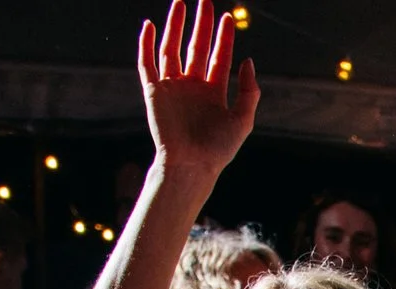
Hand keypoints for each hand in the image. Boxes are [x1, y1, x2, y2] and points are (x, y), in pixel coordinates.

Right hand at [139, 0, 259, 178]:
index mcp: (214, 93)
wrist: (191, 165)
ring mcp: (173, 88)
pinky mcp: (154, 92)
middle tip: (204, 0)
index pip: (219, 57)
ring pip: (172, 49)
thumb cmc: (218, 149)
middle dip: (201, 24)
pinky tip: (150, 25)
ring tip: (180, 3)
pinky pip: (147, 64)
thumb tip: (248, 61)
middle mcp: (193, 87)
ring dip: (175, 26)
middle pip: (196, 48)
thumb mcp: (243, 120)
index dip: (224, 38)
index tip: (227, 17)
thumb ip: (249, 91)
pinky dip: (146, 44)